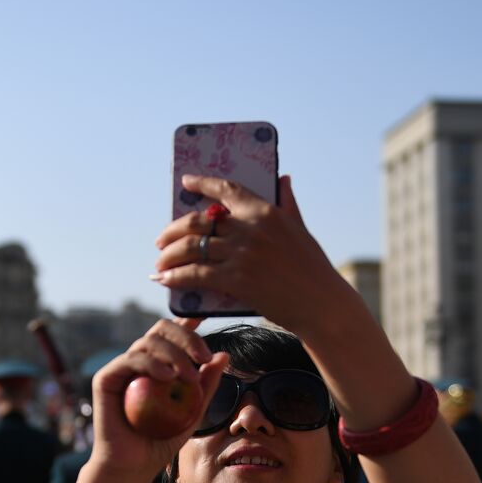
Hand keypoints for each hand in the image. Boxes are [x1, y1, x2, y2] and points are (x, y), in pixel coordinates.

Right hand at [89, 319, 228, 479]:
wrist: (133, 466)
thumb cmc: (162, 441)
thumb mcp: (193, 413)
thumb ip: (206, 385)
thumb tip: (224, 356)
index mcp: (159, 363)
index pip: (174, 333)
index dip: (188, 320)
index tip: (206, 316)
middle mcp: (139, 360)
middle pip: (162, 329)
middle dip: (187, 337)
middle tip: (205, 357)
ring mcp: (122, 368)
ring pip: (148, 341)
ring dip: (174, 353)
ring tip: (189, 376)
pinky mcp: (106, 378)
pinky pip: (130, 360)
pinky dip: (151, 364)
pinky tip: (167, 376)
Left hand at [152, 175, 347, 335]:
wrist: (321, 304)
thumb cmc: (314, 269)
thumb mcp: (301, 229)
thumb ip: (288, 203)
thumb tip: (284, 178)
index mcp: (266, 211)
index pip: (226, 189)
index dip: (201, 183)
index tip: (185, 183)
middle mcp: (251, 228)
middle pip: (199, 221)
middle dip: (173, 230)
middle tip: (162, 240)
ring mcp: (242, 253)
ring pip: (192, 247)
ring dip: (169, 256)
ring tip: (160, 264)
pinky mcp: (236, 279)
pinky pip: (195, 274)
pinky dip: (176, 277)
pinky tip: (166, 281)